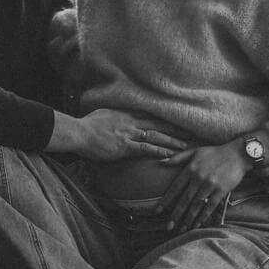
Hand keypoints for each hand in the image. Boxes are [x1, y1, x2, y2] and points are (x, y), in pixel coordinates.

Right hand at [47, 109, 186, 161]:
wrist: (78, 132)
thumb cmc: (88, 125)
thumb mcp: (105, 113)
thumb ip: (117, 114)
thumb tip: (121, 114)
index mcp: (127, 113)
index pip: (152, 115)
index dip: (167, 119)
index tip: (179, 120)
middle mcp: (131, 121)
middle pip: (159, 124)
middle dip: (176, 129)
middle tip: (190, 132)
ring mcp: (129, 133)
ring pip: (156, 136)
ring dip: (172, 141)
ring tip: (185, 146)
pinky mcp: (125, 146)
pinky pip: (146, 149)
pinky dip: (159, 151)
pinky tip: (169, 154)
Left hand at [160, 141, 247, 230]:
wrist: (238, 154)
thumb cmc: (215, 153)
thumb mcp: (195, 151)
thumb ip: (178, 157)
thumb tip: (162, 162)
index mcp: (190, 169)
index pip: (175, 188)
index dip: (166, 200)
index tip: (157, 211)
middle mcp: (198, 178)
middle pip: (184, 200)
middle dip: (175, 215)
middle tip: (168, 227)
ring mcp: (210, 185)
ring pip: (196, 205)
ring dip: (188, 219)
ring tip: (181, 229)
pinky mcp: (221, 190)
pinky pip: (210, 206)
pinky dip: (203, 216)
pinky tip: (197, 224)